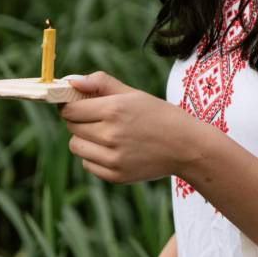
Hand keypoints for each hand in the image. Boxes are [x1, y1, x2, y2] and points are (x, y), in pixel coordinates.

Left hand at [61, 71, 197, 183]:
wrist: (187, 146)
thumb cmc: (160, 116)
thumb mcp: (134, 94)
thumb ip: (101, 83)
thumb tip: (70, 81)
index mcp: (114, 110)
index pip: (70, 109)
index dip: (72, 105)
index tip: (80, 104)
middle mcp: (111, 135)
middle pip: (72, 127)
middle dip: (81, 121)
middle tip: (102, 119)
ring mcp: (113, 158)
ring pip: (76, 147)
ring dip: (86, 140)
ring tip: (109, 135)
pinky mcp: (115, 176)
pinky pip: (88, 165)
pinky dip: (96, 157)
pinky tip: (117, 150)